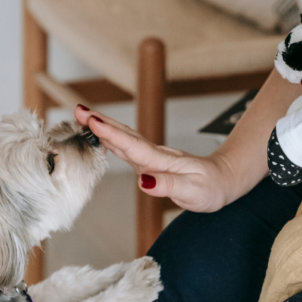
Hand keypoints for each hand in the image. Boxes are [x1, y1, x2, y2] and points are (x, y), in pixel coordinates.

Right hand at [74, 105, 234, 212]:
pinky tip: (101, 135)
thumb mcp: (193, 192)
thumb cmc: (211, 188)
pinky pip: (127, 147)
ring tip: (83, 116)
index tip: (92, 121)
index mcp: (162, 161)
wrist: (224, 180)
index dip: (111, 135)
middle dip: (100, 123)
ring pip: (124, 138)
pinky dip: (112, 138)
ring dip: (103, 127)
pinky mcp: (151, 162)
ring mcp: (152, 157)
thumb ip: (168, 186)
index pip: (133, 146)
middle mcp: (154, 156)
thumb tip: (143, 181)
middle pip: (124, 136)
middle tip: (78, 110)